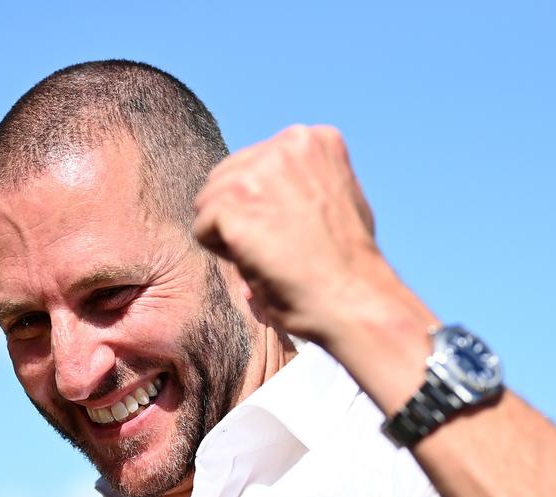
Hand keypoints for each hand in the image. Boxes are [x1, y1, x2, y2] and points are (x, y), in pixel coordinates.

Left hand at [191, 125, 435, 411]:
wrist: (354, 298)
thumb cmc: (350, 264)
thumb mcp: (339, 198)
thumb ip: (306, 179)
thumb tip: (270, 191)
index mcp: (313, 138)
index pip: (254, 163)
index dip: (265, 205)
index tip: (299, 230)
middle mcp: (285, 144)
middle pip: (225, 177)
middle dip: (241, 215)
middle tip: (282, 247)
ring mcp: (258, 171)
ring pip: (208, 202)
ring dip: (229, 235)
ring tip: (273, 253)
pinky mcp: (233, 201)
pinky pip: (201, 229)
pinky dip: (222, 254)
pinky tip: (261, 261)